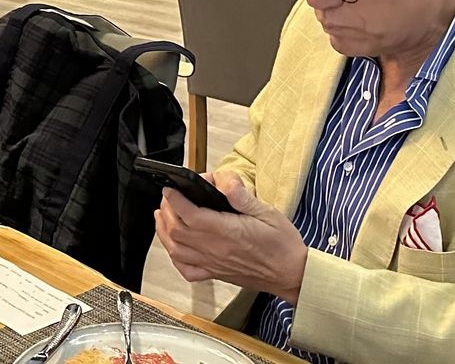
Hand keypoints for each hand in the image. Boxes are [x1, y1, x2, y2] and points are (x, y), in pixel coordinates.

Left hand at [154, 171, 307, 299]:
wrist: (292, 274)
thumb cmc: (282, 245)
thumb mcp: (267, 212)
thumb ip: (242, 196)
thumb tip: (225, 180)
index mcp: (228, 232)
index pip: (191, 215)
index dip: (175, 200)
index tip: (170, 188)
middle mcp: (216, 250)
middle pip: (178, 231)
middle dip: (168, 211)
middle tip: (168, 197)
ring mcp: (214, 264)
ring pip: (176, 250)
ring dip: (164, 232)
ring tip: (162, 215)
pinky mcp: (216, 274)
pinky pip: (187, 270)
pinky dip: (175, 257)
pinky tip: (173, 247)